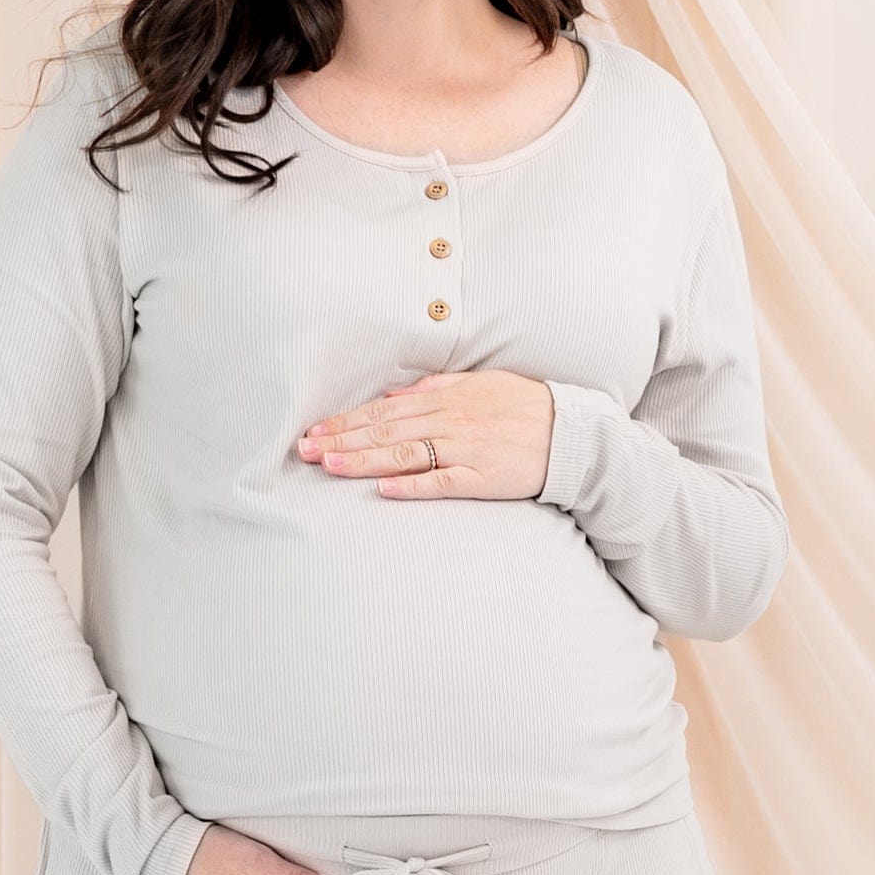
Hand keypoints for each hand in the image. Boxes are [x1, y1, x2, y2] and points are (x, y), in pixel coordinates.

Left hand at [296, 368, 553, 499]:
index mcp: (446, 400)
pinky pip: (441, 482)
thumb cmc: (524, 408)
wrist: (570, 433)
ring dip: (363, 460)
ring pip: (404, 454)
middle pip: (384, 432)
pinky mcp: (482, 477)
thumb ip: (437, 387)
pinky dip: (412, 486)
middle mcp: (449, 422)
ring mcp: (464, 450)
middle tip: (304, 449)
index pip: (384, 412)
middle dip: (341, 440)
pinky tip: (383, 489)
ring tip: (329, 465)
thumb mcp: (480, 385)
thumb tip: (395, 395)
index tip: (314, 430)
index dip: (346, 421)